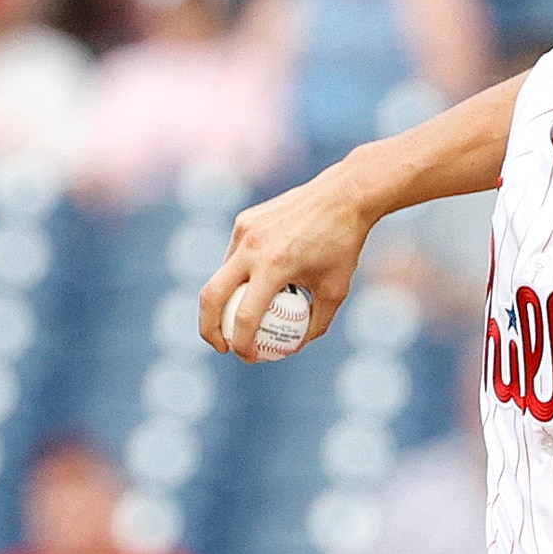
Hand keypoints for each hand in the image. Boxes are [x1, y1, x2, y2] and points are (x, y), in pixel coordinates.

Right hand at [197, 167, 376, 359]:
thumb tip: (291, 348)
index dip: (241, 344)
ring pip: (221, 275)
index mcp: (275, 266)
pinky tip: (258, 283)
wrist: (343, 196)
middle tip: (221, 346)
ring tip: (241, 316)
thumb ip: (314, 324)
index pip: (246, 316)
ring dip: (225, 300)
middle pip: (211, 296)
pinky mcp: (244, 220)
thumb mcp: (336, 291)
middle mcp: (252, 247)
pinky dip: (239, 275)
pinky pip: (234, 256)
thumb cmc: (343, 247)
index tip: (246, 357)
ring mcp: (244, 230)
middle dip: (209, 329)